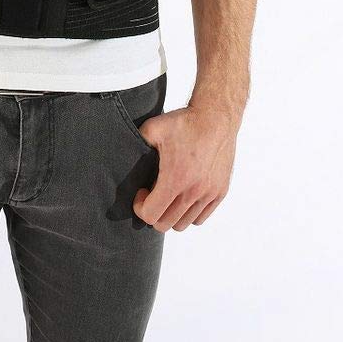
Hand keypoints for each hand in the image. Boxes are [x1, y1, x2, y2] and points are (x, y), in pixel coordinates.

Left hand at [132, 102, 238, 231]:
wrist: (216, 116)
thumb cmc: (185, 122)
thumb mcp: (152, 128)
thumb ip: (136, 144)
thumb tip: (122, 154)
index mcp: (175, 179)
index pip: (151, 215)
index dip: (140, 207)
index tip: (142, 191)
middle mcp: (193, 191)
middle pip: (165, 224)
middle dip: (153, 212)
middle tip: (152, 194)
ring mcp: (209, 194)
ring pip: (183, 224)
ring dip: (171, 215)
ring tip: (168, 195)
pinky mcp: (220, 192)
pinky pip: (200, 218)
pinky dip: (189, 214)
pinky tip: (183, 196)